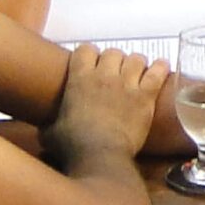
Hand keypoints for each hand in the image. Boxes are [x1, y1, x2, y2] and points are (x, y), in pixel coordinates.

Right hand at [47, 45, 167, 164]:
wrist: (100, 155)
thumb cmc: (73, 145)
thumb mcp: (51, 133)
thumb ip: (49, 125)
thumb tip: (43, 132)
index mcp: (79, 79)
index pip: (86, 49)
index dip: (89, 54)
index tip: (92, 63)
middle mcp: (104, 76)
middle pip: (114, 52)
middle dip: (115, 60)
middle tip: (116, 72)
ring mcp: (127, 84)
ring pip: (137, 58)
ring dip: (137, 64)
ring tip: (137, 73)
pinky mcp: (146, 96)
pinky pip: (158, 73)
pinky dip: (161, 69)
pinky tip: (162, 68)